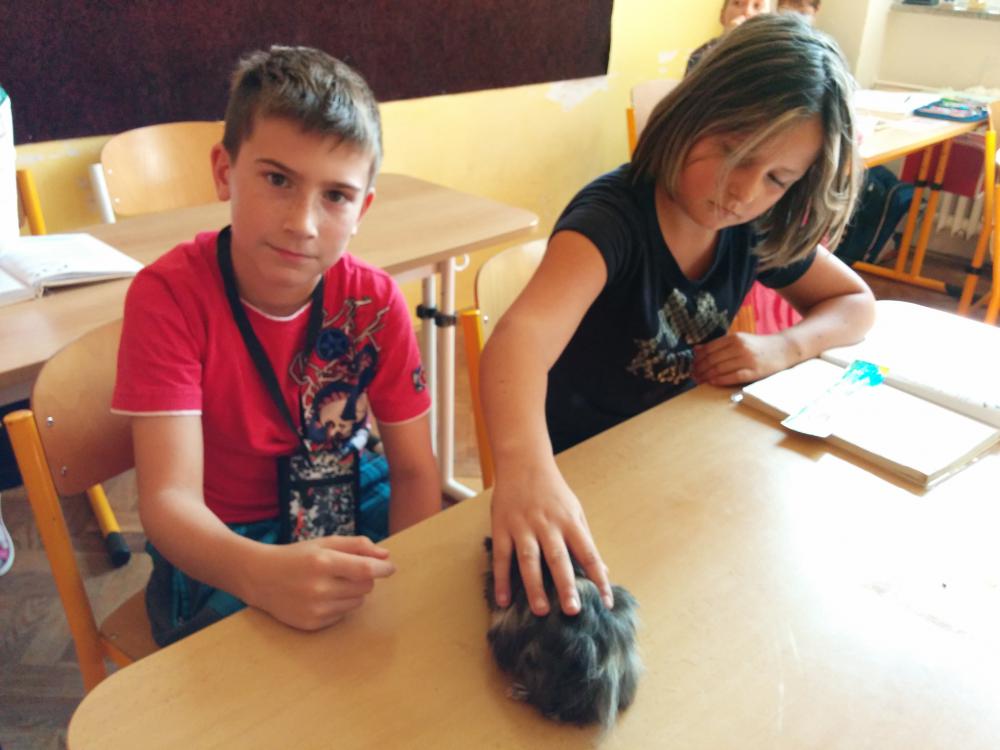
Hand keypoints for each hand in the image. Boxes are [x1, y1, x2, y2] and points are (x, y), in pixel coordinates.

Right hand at [245, 535, 394, 630]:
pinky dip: (339, 606)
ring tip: (331, 583)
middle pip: (365, 587)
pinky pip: (342, 615)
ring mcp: (315, 609)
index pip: (365, 569)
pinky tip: (320, 597)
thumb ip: (357, 545)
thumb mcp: (325, 543)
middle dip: (364, 578)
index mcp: (322, 562)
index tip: (390, 568)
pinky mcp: (312, 624)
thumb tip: (385, 555)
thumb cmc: (297, 556)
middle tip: (346, 571)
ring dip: (352, 593)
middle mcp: (319, 587)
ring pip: (357, 603)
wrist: (260, 577)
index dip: (383, 569)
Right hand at [490, 462, 612, 616]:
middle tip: (573, 610)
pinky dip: (501, 579)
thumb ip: (586, 540)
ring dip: (534, 586)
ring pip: (529, 560)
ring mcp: (523, 527)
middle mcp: (547, 525)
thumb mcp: (575, 510)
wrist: (523, 462)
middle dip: (566, 585)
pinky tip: (503, 599)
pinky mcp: (502, 528)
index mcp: (569, 522)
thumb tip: (604, 571)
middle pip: (558, 559)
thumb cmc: (553, 490)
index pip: (589, 554)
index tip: (606, 602)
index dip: (599, 578)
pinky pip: (502, 557)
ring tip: (541, 611)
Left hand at [692, 332, 795, 385]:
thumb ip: (719, 345)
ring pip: (720, 368)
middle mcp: (740, 347)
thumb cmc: (758, 346)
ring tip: (699, 380)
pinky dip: (720, 380)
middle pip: (712, 359)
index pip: (710, 348)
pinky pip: (733, 377)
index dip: (698, 358)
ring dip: (707, 376)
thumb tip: (696, 350)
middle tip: (692, 375)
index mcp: (735, 338)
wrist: (784, 349)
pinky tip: (712, 382)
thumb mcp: (739, 340)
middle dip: (700, 368)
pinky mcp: (754, 372)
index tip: (691, 365)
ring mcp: (747, 360)